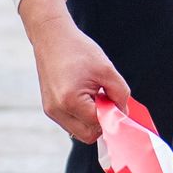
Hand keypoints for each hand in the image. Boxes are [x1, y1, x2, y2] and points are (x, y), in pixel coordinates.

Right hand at [18, 0, 130, 143]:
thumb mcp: (106, 69)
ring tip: (93, 95)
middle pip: (88, 135)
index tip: (117, 102)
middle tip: (104, 99)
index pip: (99, 124)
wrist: (51, 37)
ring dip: (91, 120)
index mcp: (70, 101)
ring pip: (79, 131)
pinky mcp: (49, 108)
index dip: (112, 115)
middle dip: (101, 122)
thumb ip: (120, 94)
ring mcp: (51, 111)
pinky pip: (71, 123)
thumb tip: (123, 113)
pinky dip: (81, 116)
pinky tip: (84, 96)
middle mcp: (57, 110)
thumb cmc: (78, 50)